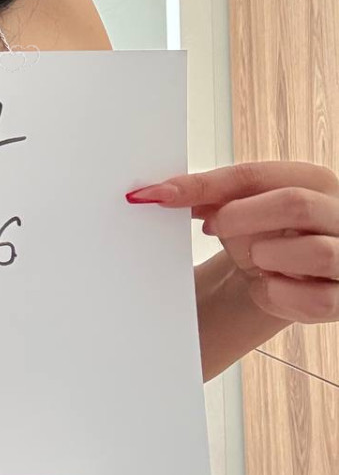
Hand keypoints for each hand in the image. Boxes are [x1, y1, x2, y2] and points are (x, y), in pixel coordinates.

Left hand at [125, 162, 338, 324]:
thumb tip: (157, 193)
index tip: (160, 195)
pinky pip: (318, 299)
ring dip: (268, 258)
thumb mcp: (237, 209)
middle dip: (242, 219)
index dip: (204, 186)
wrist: (288, 281)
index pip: (256, 175)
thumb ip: (207, 196)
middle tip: (215, 229)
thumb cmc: (265, 235)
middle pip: (294, 204)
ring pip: (315, 252)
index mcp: (314, 180)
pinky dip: (281, 296)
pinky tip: (267, 288)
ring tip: (256, 261)